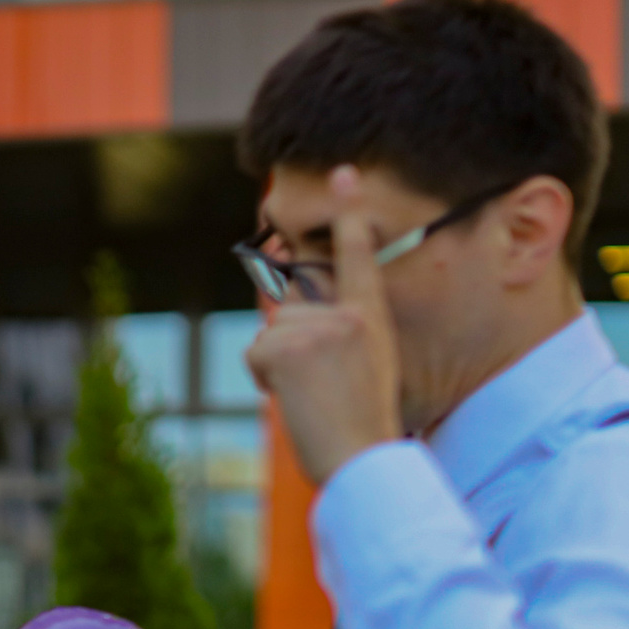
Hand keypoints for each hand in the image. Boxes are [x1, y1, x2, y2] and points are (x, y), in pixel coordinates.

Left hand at [244, 165, 402, 482]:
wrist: (362, 457)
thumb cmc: (360, 422)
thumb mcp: (363, 365)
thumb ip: (334, 332)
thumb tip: (281, 314)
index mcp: (371, 316)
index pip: (358, 257)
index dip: (349, 212)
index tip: (343, 171)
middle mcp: (348, 315)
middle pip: (288, 308)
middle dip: (286, 345)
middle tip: (320, 386)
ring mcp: (319, 329)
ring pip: (270, 331)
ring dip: (275, 366)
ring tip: (311, 396)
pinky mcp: (291, 347)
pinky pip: (257, 353)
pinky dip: (264, 378)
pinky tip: (294, 398)